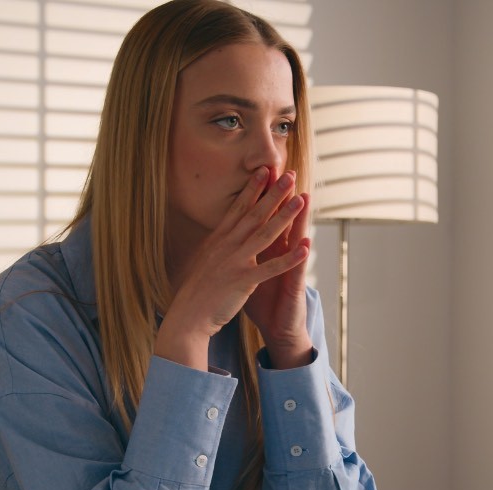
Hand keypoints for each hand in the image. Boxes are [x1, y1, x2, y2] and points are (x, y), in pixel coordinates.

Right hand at [156, 167, 309, 370]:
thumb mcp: (204, 261)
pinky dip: (289, 258)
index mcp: (218, 240)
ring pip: (265, 234)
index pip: (238, 208)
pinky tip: (305, 248)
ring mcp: (235, 262)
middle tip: (290, 175)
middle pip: (255, 214)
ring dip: (285, 216)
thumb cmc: (196, 292)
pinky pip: (271, 268)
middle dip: (273, 193)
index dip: (253, 188)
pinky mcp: (243, 281)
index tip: (265, 170)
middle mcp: (227, 246)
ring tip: (301, 200)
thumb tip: (221, 232)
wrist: (187, 316)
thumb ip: (217, 246)